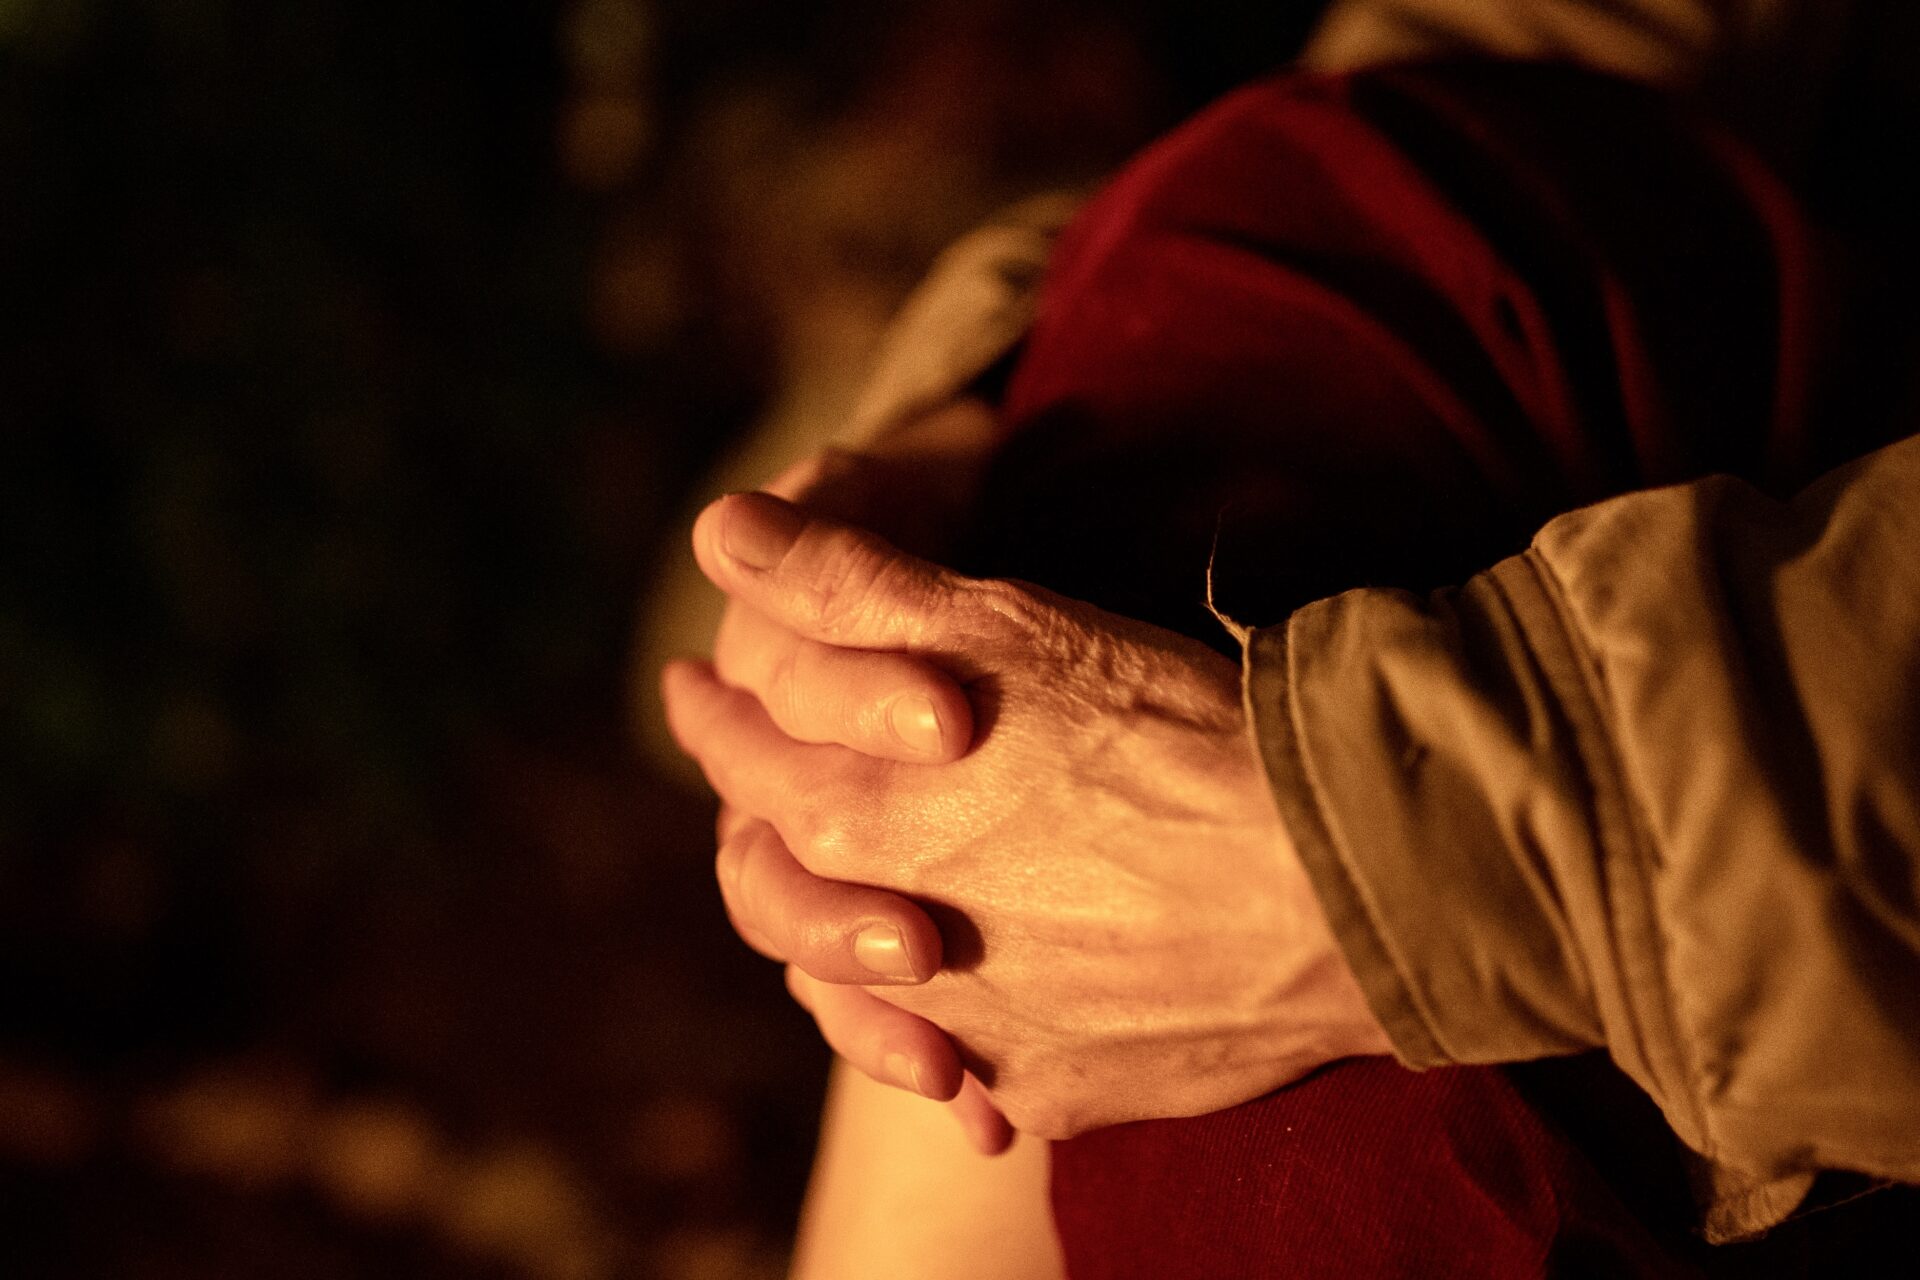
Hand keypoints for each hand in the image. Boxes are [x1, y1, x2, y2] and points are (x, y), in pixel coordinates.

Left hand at [665, 493, 1391, 1138]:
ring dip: (842, 940)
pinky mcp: (1047, 1090)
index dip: (712, 711)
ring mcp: (965, 1029)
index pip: (738, 754)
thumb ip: (846, 583)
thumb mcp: (1002, 629)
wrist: (1335, 883)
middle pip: (775, 884)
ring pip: (858, 986)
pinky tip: (974, 1018)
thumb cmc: (1167, 733)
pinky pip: (967, 1071)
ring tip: (858, 907)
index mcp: (854, 811)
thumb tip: (718, 528)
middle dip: (751, 825)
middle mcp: (884, 934)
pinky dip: (954, 1039)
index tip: (696, 688)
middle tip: (747, 794)